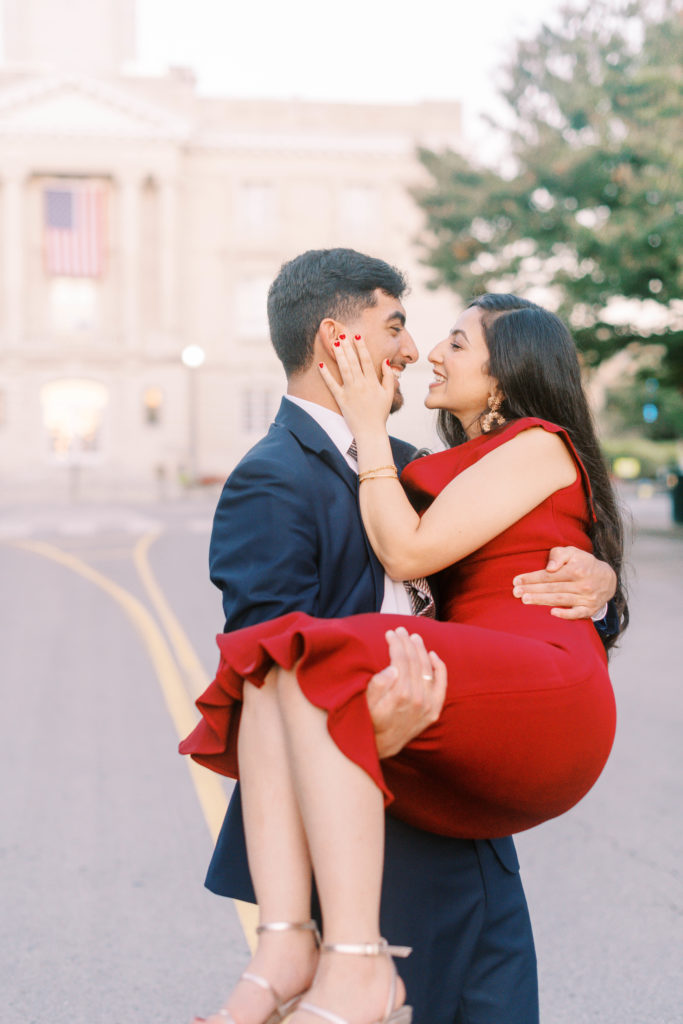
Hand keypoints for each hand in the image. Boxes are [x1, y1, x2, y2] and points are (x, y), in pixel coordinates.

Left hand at [318, 334, 394, 436]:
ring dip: (339, 355)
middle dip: (347, 347)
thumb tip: (385, 361)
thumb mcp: (388, 394)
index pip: (366, 360)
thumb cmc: (380, 413)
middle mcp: (361, 385)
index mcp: (372, 382)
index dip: (361, 347)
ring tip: (334, 343)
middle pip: (353, 361)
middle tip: (342, 334)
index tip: (357, 336)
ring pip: (343, 369)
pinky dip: (326, 375)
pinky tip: (320, 365)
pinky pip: (332, 385)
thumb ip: (388, 376)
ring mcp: (350, 392)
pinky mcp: (341, 399)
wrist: (370, 432)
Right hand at [367, 626, 446, 758]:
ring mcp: (428, 705)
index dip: (396, 643)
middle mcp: (418, 699)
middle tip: (401, 630)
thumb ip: (378, 685)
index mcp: (400, 694)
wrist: (380, 746)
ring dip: (421, 650)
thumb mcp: (365, 703)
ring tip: (414, 638)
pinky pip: (441, 685)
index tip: (390, 633)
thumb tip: (393, 667)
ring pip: (428, 669)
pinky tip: (433, 655)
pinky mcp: (434, 711)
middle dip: (407, 642)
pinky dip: (439, 668)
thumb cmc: (369, 720)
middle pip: (415, 661)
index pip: (401, 659)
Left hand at [512, 546, 616, 619]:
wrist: (608, 579)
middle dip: (532, 589)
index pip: (550, 575)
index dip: (532, 578)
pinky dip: (566, 614)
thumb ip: (558, 555)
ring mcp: (586, 598)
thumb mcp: (573, 552)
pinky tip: (552, 613)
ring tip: (525, 600)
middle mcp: (582, 584)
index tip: (516, 580)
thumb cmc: (583, 563)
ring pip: (561, 599)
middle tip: (516, 592)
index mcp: (576, 569)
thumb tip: (550, 568)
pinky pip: (578, 613)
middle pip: (553, 587)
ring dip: (542, 600)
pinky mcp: (590, 609)